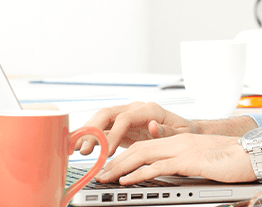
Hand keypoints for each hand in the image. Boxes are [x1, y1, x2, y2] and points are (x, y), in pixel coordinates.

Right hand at [77, 102, 195, 157]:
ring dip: (88, 133)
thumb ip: (167, 131)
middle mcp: (135, 109)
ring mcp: (126, 115)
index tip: (107, 152)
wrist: (183, 130)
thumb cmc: (183, 131)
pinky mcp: (120, 126)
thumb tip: (153, 126)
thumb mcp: (181, 133)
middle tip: (85, 150)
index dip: (113, 135)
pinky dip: (90, 136)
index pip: (125, 118)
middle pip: (108, 114)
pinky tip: (80, 146)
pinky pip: (102, 128)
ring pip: (101, 119)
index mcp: (149, 109)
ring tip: (77, 150)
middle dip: (94, 131)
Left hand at [96, 133, 254, 184]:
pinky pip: (157, 166)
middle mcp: (179, 141)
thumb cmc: (235, 159)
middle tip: (99, 174)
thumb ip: (186, 165)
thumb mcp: (204, 161)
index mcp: (182, 140)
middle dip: (115, 161)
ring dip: (119, 168)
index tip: (111, 168)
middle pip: (138, 148)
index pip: (146, 145)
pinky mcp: (188, 160)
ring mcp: (183, 149)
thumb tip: (172, 177)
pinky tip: (126, 180)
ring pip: (142, 155)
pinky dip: (138, 174)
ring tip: (104, 179)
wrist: (255, 153)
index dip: (125, 156)